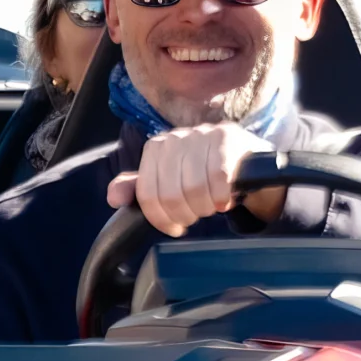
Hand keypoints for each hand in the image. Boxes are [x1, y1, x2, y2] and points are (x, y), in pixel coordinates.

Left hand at [105, 123, 283, 235]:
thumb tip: (113, 198)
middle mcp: (177, 136)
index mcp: (157, 147)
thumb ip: (140, 189)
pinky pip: (219, 178)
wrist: (247, 161)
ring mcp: (203, 134)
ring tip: (211, 206)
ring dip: (206, 207)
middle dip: (185, 214)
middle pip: (171, 194)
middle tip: (196, 216)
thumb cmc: (204, 174)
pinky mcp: (228, 137)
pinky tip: (225, 199)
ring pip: (195, 188)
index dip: (161, 219)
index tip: (175, 226)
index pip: (148, 193)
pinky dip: (222, 197)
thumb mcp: (169, 181)